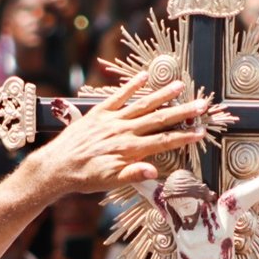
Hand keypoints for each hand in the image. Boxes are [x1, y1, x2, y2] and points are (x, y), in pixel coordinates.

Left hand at [27, 72, 206, 193]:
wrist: (57, 166)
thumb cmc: (85, 177)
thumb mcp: (109, 182)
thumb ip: (132, 175)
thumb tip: (153, 171)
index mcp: (129, 149)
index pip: (163, 141)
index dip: (184, 137)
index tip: (200, 132)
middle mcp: (123, 131)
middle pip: (159, 119)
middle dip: (182, 112)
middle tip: (201, 105)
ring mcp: (111, 119)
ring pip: (142, 104)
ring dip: (162, 95)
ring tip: (179, 85)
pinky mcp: (98, 112)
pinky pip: (117, 97)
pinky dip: (131, 86)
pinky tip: (144, 76)